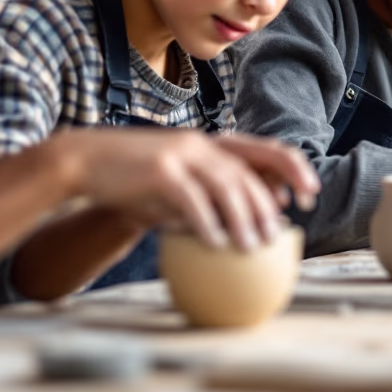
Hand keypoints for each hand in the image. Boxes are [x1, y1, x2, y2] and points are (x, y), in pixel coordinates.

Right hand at [51, 129, 318, 251]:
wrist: (82, 161)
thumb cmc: (130, 182)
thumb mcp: (172, 190)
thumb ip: (204, 202)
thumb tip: (237, 231)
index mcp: (208, 145)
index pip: (262, 152)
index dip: (291, 170)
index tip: (309, 195)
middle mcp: (200, 144)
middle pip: (246, 173)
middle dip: (267, 204)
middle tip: (276, 235)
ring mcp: (180, 154)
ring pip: (225, 185)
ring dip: (242, 218)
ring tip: (251, 247)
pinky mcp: (159, 170)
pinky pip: (191, 199)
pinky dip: (206, 222)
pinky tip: (215, 244)